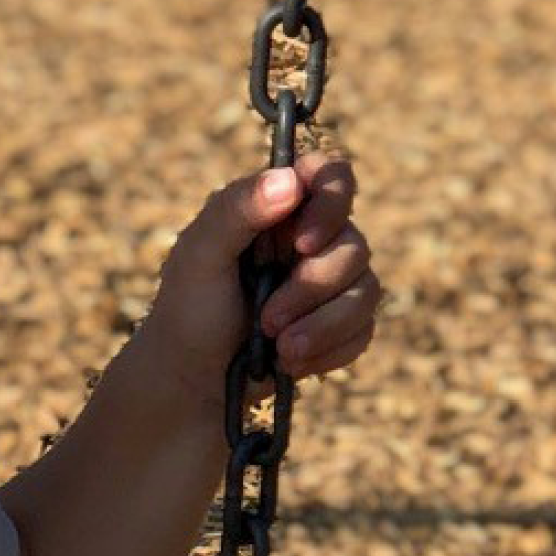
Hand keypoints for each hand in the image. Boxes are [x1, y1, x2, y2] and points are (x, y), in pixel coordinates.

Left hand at [139, 151, 378, 388]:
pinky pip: (363, 330)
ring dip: (322, 325)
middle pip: (354, 244)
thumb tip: (290, 179)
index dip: (331, 202)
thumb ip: (237, 210)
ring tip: (280, 348)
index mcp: (279, 208)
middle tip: (266, 319)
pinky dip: (329, 350)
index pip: (331, 176)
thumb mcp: (199, 254)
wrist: (194, 378)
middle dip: (312, 288)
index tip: (302, 242)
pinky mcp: (342, 324)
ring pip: (367, 290)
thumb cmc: (188, 308)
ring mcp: (332, 282)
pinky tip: (291, 363)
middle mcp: (312, 238)